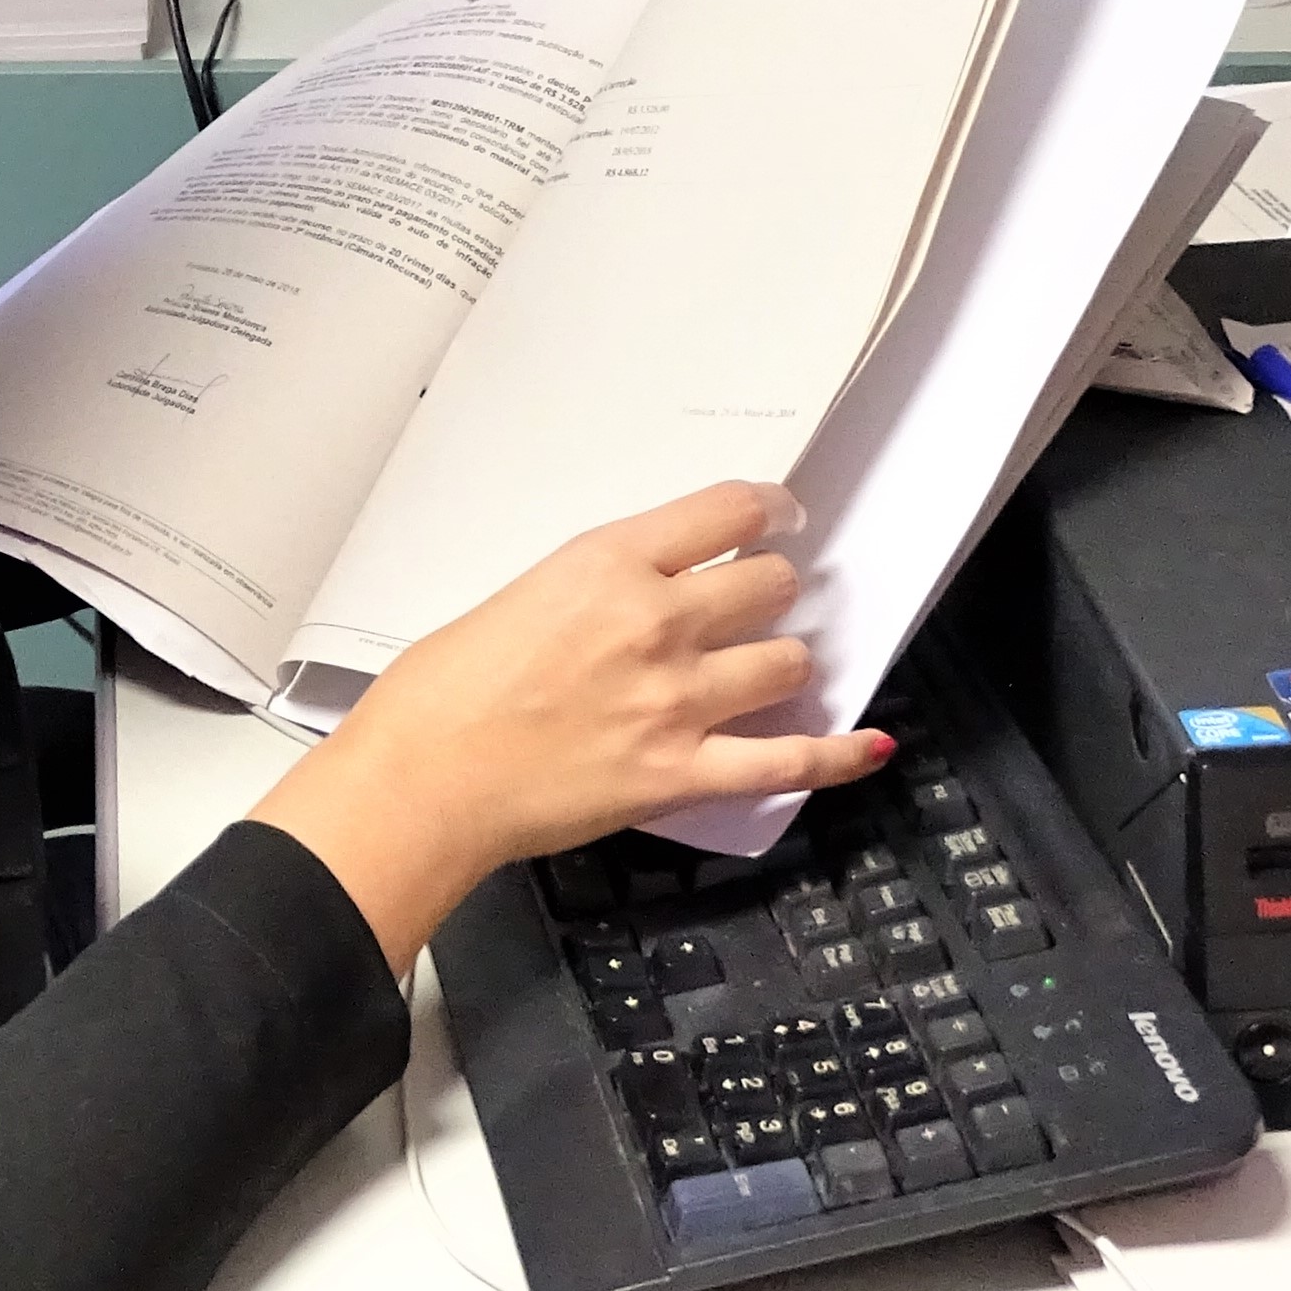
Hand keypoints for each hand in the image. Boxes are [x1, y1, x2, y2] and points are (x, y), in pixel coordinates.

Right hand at [242, 481, 892, 973]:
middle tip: (763, 599)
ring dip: (787, 661)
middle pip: (768, 584)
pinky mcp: (682, 774)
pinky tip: (867, 745)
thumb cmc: (441, 694)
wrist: (423, 781)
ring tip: (775, 665)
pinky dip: (837, 755)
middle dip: (772, 589)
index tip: (778, 517)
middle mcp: (655, 623)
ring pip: (787, 661)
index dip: (768, 509)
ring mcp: (677, 701)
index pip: (726, 512)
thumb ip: (593, 590)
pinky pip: (789, 762)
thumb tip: (637, 599)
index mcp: (608, 565)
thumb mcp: (519, 597)